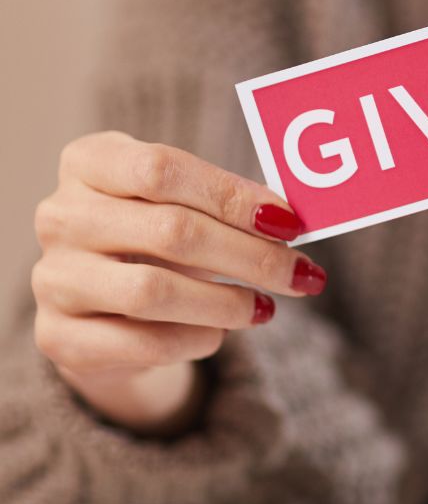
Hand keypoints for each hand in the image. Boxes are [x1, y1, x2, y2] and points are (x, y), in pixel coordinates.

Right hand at [31, 131, 327, 434]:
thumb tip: (289, 221)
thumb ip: (228, 203)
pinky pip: (142, 342)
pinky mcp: (59, 337)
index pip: (163, 169)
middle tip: (299, 273)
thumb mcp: (184, 203)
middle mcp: (60, 215)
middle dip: (249, 256)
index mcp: (90, 161)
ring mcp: (52, 277)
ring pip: (153, 291)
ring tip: (265, 307)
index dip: (232, 196)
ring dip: (226, 303)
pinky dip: (194, 340)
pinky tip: (220, 333)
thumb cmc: (155, 235)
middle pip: (170, 231)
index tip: (288, 222)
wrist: (101, 302)